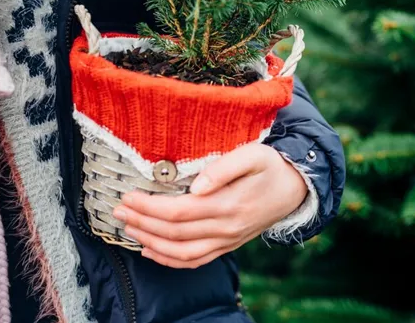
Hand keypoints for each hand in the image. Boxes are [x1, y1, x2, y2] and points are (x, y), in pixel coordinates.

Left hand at [112, 143, 307, 268]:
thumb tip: (195, 186)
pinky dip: (169, 260)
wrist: (296, 188)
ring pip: (181, 253)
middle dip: (142, 222)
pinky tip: (150, 251)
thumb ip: (224, 167)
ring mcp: (227, 241)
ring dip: (150, 243)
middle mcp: (226, 228)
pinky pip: (195, 260)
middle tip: (118, 210)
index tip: (128, 196)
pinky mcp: (228, 245)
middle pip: (174, 233)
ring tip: (128, 228)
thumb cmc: (272, 165)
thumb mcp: (253, 154)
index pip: (179, 212)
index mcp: (229, 205)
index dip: (150, 207)